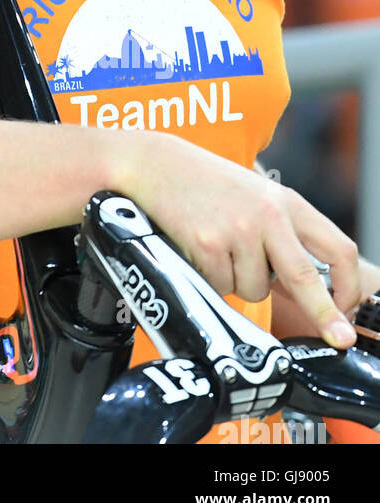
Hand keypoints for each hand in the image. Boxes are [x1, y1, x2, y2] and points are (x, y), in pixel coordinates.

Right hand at [114, 130, 362, 347]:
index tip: (347, 309)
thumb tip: (309, 291)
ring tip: (218, 249)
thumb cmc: (206, 184)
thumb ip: (283, 235)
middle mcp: (267, 214)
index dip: (348, 284)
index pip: (336, 247)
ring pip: (254, 289)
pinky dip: (211, 279)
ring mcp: (237, 230)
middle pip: (305, 278)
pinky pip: (221, 287)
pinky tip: (199, 250)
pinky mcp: (207, 244)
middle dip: (325, 314)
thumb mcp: (255, 197)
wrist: (154, 164)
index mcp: (286, 202)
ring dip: (238, 282)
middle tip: (339, 338)